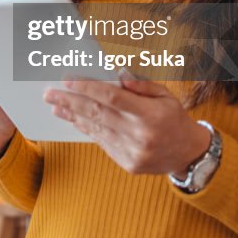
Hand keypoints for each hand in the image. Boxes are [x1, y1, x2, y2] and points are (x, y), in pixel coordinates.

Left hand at [43, 74, 210, 177]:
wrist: (188, 154)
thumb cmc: (174, 118)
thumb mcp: (166, 95)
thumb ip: (141, 85)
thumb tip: (118, 74)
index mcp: (150, 114)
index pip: (112, 97)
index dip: (87, 87)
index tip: (67, 80)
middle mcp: (140, 135)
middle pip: (98, 114)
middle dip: (70, 102)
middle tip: (49, 94)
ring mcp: (133, 152)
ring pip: (96, 129)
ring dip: (73, 116)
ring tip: (55, 106)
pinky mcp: (128, 164)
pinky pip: (102, 142)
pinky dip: (86, 129)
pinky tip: (74, 120)